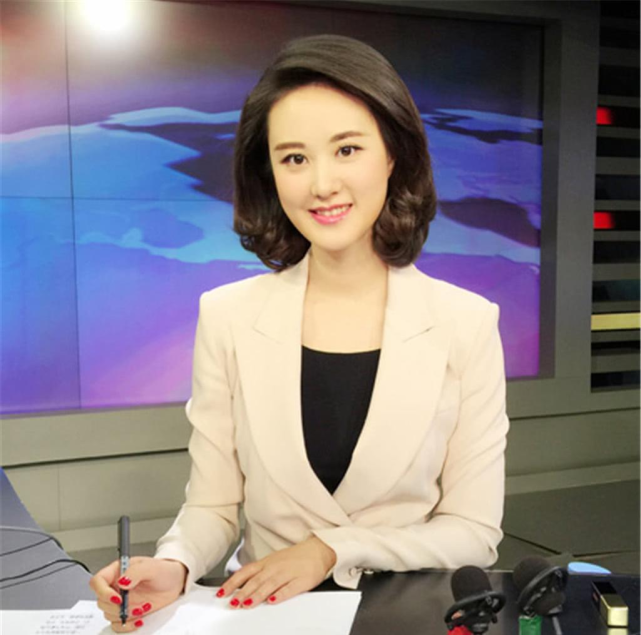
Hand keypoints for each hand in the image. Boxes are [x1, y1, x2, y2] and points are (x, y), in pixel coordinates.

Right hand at [89, 556, 186, 631]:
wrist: (175, 582)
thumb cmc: (164, 570)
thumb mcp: (152, 567)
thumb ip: (136, 572)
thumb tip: (122, 581)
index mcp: (118, 571)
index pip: (98, 581)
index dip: (103, 592)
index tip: (117, 598)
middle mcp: (117, 586)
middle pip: (101, 601)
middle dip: (117, 607)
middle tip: (134, 605)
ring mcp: (121, 601)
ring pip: (109, 614)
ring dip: (125, 615)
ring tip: (143, 607)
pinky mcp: (127, 612)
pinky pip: (117, 624)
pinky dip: (127, 625)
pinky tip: (140, 619)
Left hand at [219, 536, 335, 609]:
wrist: (318, 550)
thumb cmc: (295, 557)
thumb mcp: (274, 561)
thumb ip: (259, 572)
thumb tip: (240, 584)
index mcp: (267, 562)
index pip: (246, 572)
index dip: (233, 582)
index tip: (222, 593)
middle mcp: (275, 567)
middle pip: (256, 580)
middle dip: (243, 592)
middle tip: (233, 603)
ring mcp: (288, 573)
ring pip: (270, 584)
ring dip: (257, 595)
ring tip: (247, 604)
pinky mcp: (302, 580)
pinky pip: (290, 588)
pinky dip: (280, 595)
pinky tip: (273, 601)